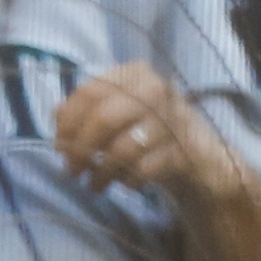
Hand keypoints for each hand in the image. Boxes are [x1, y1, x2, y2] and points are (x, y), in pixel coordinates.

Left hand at [52, 63, 222, 199]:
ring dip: (102, 171)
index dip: (68, 121)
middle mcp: (155, 90)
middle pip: (104, 118)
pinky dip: (130, 181)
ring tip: (95, 185)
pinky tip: (126, 186)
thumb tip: (56, 115)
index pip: (90, 92)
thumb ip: (88, 109)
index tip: (58, 145)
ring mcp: (172, 119)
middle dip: (81, 148)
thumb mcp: (120, 114)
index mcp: (135, 74)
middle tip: (71, 170)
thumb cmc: (152, 133)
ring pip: (123, 147)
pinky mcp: (184, 150)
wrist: (203, 157)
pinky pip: (145, 169)